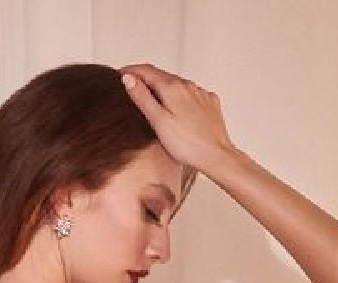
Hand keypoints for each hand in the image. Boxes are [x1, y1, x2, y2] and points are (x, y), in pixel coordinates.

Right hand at [119, 64, 233, 172]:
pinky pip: (191, 94)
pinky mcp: (209, 103)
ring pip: (177, 84)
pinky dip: (180, 95)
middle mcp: (188, 85)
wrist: (216, 156)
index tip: (121, 73)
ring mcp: (200, 93)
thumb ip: (142, 98)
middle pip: (162, 75)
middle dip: (146, 77)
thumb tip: (129, 79)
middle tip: (133, 83)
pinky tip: (178, 106)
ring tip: (153, 95)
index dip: (131, 71)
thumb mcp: (158, 121)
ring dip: (163, 86)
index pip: (146, 70)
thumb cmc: (187, 145)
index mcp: (172, 87)